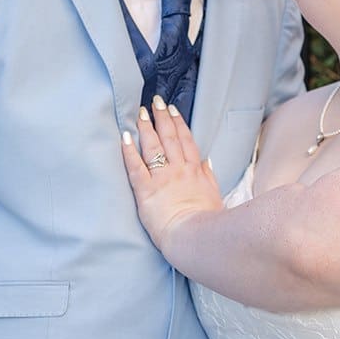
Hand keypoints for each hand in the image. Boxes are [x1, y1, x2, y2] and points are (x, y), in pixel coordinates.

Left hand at [122, 96, 223, 257]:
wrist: (195, 237)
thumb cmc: (207, 222)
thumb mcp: (215, 196)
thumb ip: (208, 177)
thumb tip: (206, 161)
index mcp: (195, 172)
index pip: (186, 141)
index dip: (178, 123)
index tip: (172, 110)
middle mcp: (178, 170)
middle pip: (169, 138)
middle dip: (162, 117)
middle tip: (155, 101)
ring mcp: (162, 178)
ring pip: (153, 147)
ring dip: (146, 127)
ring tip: (140, 112)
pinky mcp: (146, 191)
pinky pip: (135, 167)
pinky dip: (129, 151)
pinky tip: (124, 137)